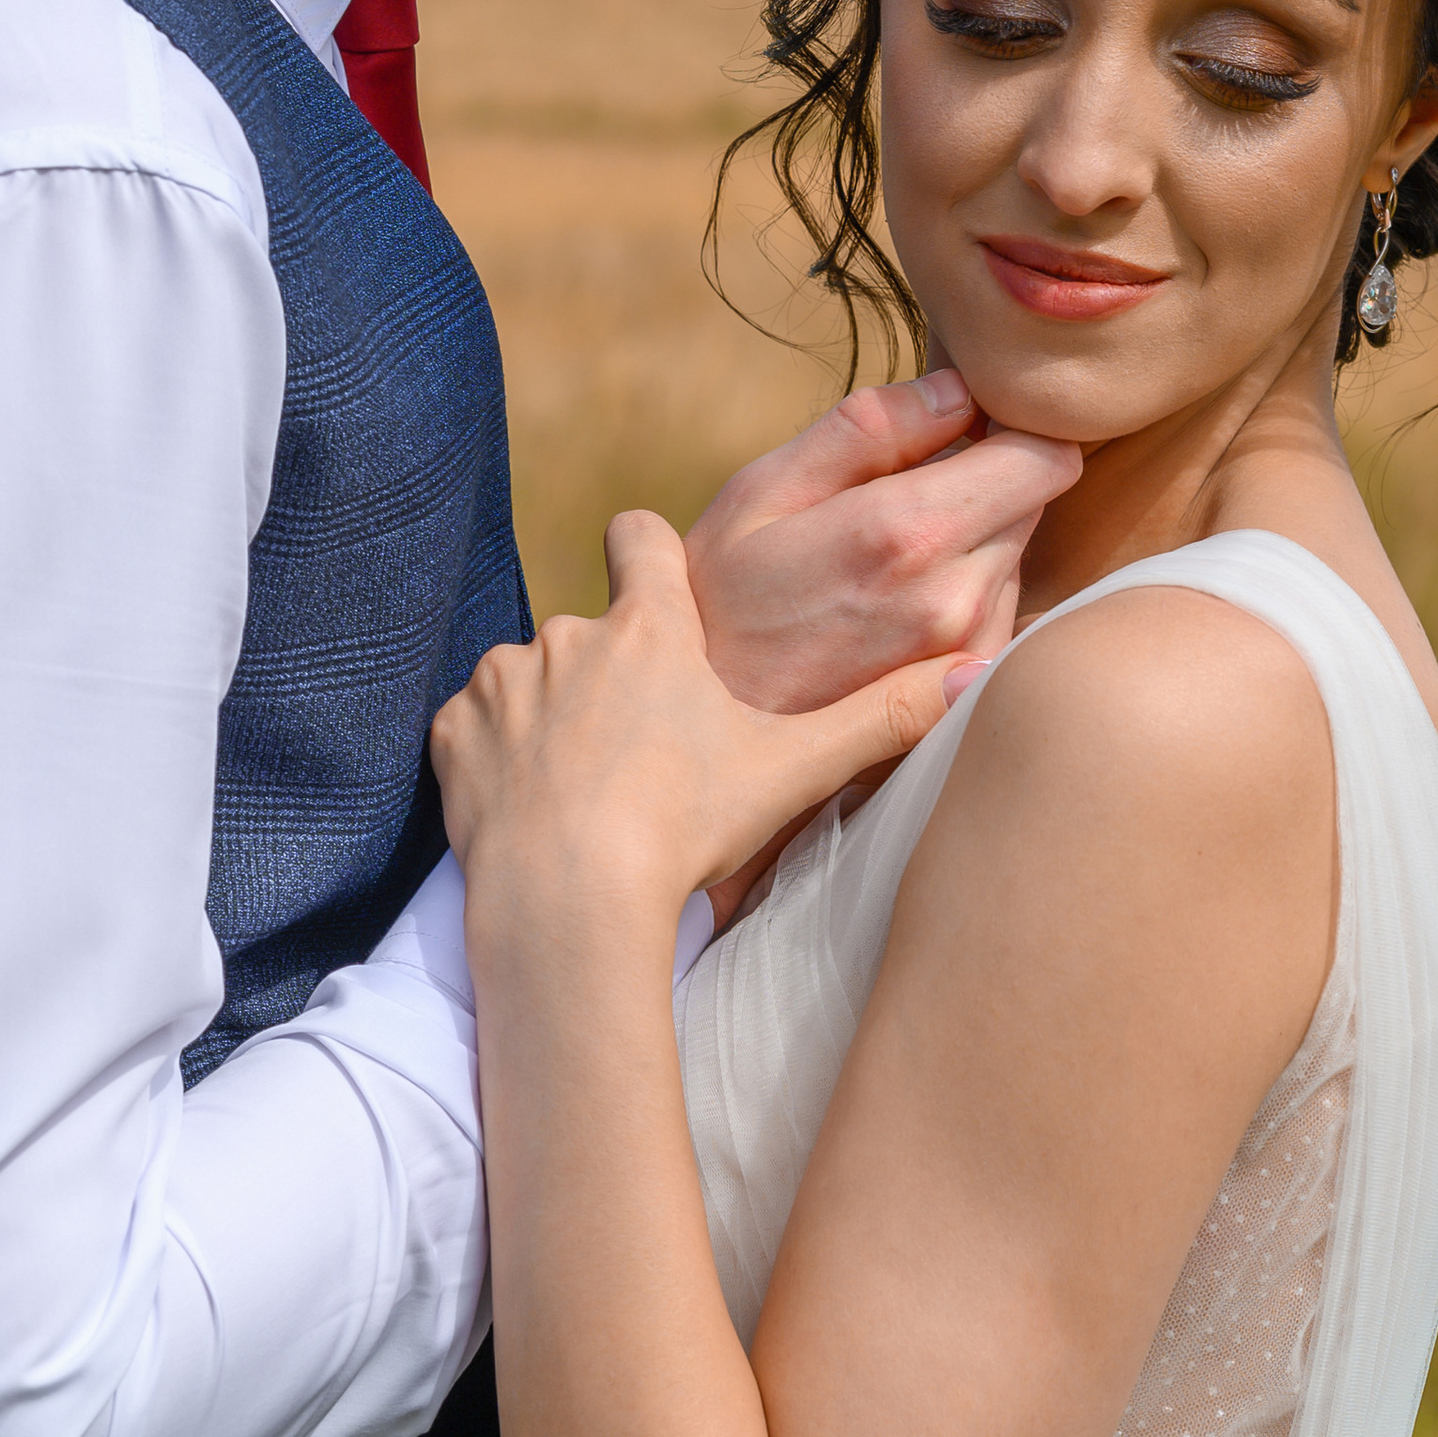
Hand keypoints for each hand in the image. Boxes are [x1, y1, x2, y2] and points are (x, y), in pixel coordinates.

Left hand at [434, 514, 971, 926]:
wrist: (569, 901)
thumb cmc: (685, 828)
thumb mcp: (794, 770)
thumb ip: (883, 718)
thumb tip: (983, 671)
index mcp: (650, 627)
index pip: (637, 535)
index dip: (644, 550)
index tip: (655, 581)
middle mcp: (568, 634)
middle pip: (590, 631)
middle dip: (609, 678)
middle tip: (641, 753)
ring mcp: (504, 681)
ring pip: (530, 682)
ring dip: (551, 719)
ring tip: (587, 792)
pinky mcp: (455, 734)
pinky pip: (474, 730)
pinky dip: (497, 761)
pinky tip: (532, 811)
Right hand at [684, 371, 1081, 714]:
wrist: (698, 734)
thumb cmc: (718, 600)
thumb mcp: (764, 492)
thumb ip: (868, 428)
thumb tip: (959, 388)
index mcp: (908, 534)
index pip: (1045, 458)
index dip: (1012, 428)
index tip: (963, 428)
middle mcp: (958, 600)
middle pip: (1035, 501)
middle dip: (983, 480)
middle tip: (901, 493)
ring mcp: (969, 656)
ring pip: (1016, 555)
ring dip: (972, 540)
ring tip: (882, 562)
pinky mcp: (969, 694)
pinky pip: (1001, 611)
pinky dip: (963, 592)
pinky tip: (889, 609)